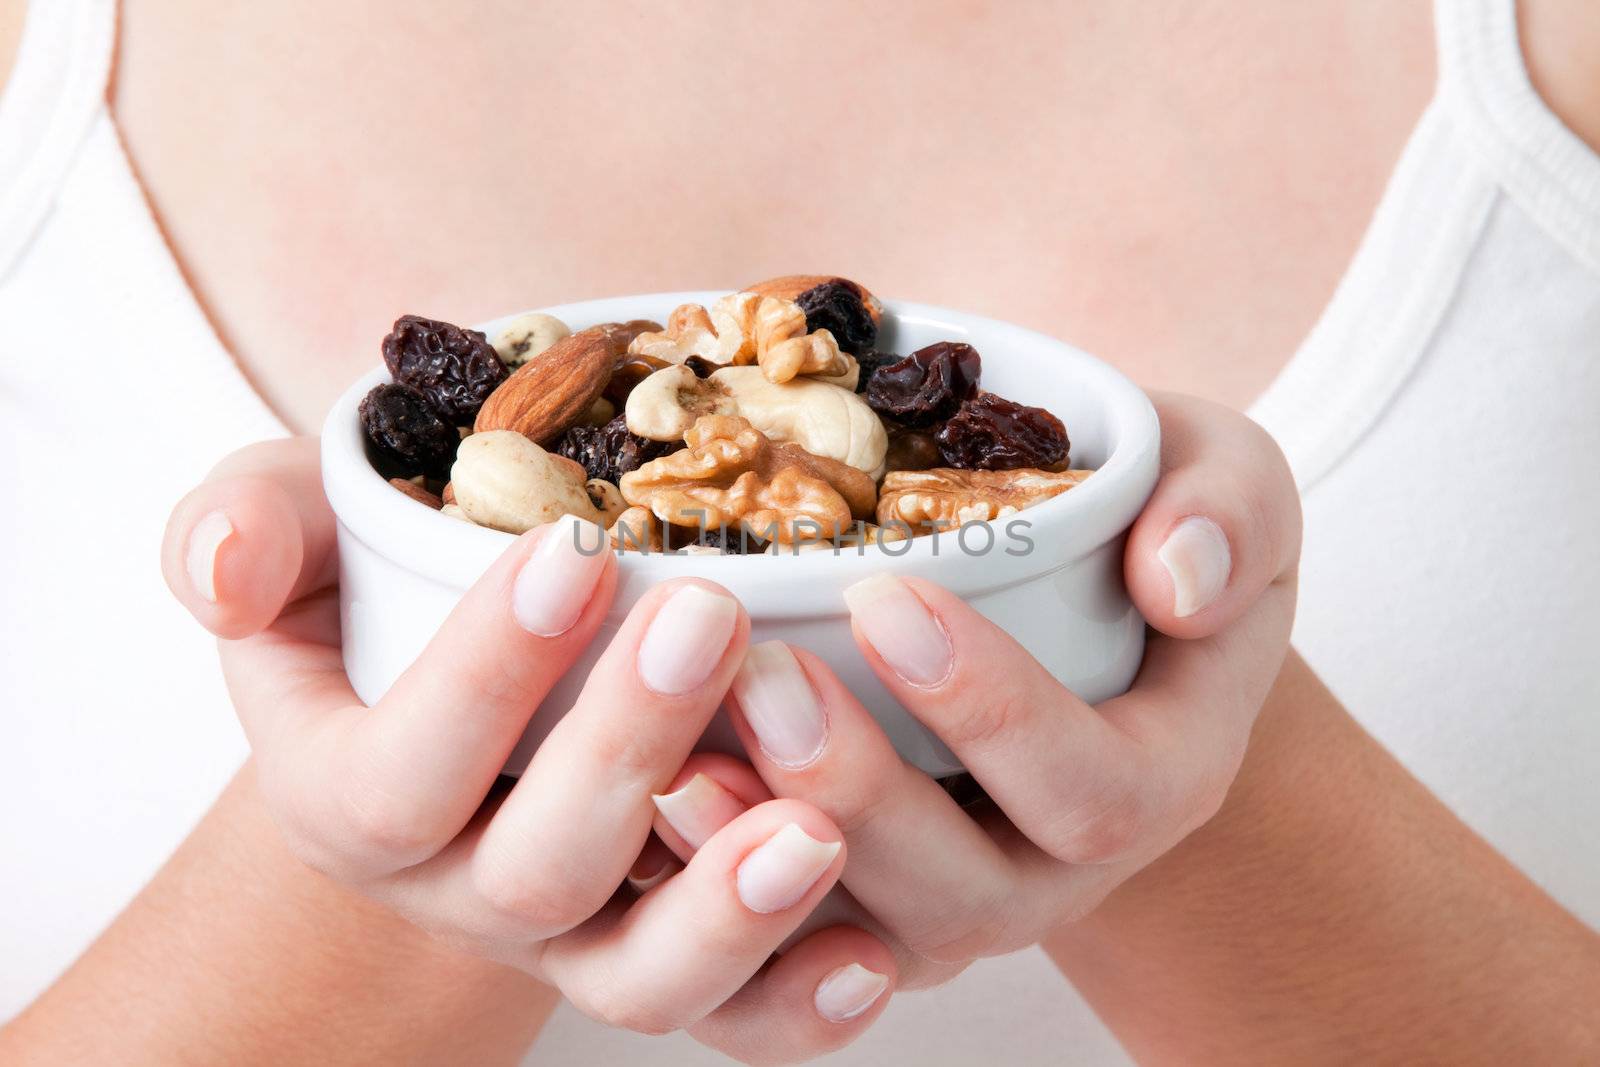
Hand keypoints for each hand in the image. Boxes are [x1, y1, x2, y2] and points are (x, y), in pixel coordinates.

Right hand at [161, 438, 896, 1062]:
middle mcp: (463, 893)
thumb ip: (246, 532)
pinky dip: (798, 1003)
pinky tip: (871, 950)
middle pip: (538, 874)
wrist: (467, 696)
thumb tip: (222, 576)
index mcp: (353, 803)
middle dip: (624, 750)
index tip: (571, 553)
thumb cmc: (379, 593)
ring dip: (727, 912)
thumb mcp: (297, 537)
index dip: (481, 678)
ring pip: (641, 979)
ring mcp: (575, 939)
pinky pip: (733, 1021)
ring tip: (814, 827)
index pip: (400, 774)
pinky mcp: (669, 952)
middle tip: (709, 615)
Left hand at [632, 393, 1301, 995]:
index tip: (890, 598)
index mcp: (1159, 778)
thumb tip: (1180, 572)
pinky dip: (719, 884)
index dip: (991, 712)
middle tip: (762, 680)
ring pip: (862, 935)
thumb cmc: (1154, 534)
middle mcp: (1056, 868)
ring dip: (766, 852)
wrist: (1102, 621)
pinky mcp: (867, 905)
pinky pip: (791, 937)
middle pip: (965, 891)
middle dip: (858, 792)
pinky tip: (648, 802)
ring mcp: (956, 901)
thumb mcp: (1229, 488)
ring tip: (675, 756)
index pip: (1091, 790)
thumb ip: (1230, 512)